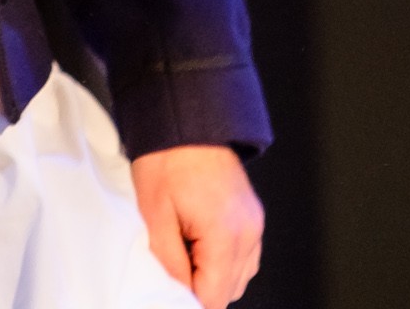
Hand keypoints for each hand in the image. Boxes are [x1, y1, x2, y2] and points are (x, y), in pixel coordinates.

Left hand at [130, 145, 263, 306]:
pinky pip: (244, 259)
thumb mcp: (155, 215)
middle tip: (172, 270)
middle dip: (199, 290)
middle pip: (229, 292)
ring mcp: (254, 223)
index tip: (169, 293)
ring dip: (212, 278)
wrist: (187, 120)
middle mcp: (248, 231)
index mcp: (226, 233)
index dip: (188, 302)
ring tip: (184, 256)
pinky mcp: (253, 217)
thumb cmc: (168, 158)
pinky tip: (199, 249)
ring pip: (238, 279)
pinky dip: (223, 264)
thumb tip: (176, 294)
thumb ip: (169, 263)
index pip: (213, 297)